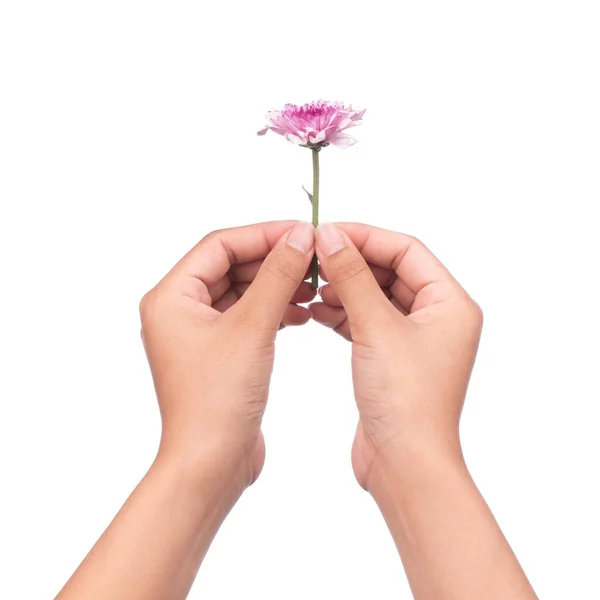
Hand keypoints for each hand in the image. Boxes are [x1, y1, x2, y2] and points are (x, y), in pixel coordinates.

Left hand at [140, 220, 314, 493]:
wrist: (212, 462)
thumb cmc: (217, 400)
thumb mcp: (253, 326)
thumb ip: (277, 275)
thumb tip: (299, 235)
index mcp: (171, 297)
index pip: (220, 245)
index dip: (262, 234)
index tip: (300, 232)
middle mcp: (179, 311)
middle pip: (231, 266)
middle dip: (272, 261)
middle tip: (311, 258)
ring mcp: (199, 334)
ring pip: (242, 292)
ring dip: (276, 286)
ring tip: (311, 287)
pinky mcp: (219, 354)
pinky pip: (247, 317)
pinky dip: (273, 311)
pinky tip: (300, 314)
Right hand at [310, 223, 482, 489]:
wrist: (404, 464)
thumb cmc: (405, 402)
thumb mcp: (376, 327)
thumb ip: (352, 277)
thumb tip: (330, 236)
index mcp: (450, 304)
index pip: (406, 250)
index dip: (366, 237)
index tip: (327, 232)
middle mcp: (437, 318)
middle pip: (391, 271)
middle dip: (352, 263)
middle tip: (314, 257)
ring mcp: (414, 340)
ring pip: (376, 296)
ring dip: (345, 288)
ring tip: (313, 286)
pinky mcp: (392, 359)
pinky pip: (367, 321)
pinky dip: (343, 313)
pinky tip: (318, 311)